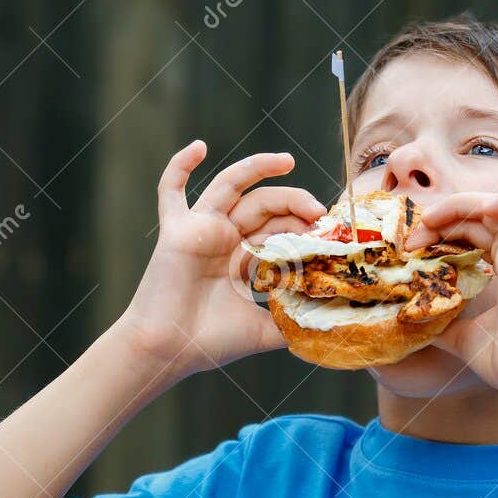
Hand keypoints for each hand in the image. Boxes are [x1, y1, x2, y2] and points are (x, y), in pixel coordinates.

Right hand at [116, 142, 326, 377]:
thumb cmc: (208, 343)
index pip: (279, 228)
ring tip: (287, 160)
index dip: (303, 225)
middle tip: (318, 212)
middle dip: (294, 203)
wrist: (168, 351)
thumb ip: (290, 322)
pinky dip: (180, 166)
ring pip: (231, 186)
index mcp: (242, 259)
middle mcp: (224, 239)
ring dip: (258, 167)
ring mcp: (200, 230)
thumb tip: (329, 327)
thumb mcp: (262, 331)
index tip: (328, 231)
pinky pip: (171, 191)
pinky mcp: (176, 230)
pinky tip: (199, 146)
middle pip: (264, 205)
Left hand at [402, 190, 497, 392]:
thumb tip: (413, 321)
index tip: (413, 249)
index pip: (476, 232)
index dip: (443, 233)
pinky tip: (473, 213)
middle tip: (412, 241)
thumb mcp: (461, 335)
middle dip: (441, 220)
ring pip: (497, 204)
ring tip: (430, 221)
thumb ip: (442, 322)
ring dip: (459, 207)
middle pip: (480, 217)